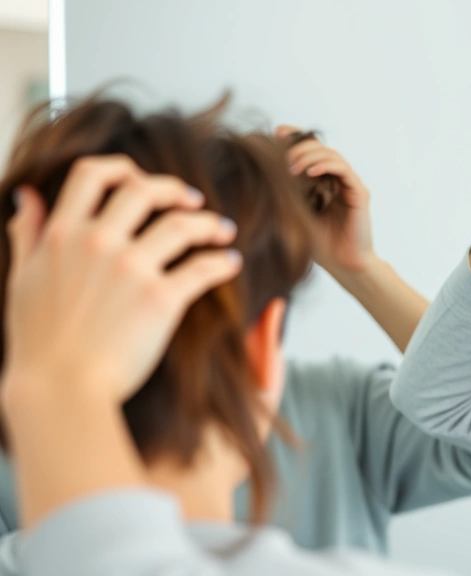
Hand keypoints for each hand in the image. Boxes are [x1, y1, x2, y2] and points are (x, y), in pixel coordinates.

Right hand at [1, 155, 241, 405]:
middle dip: (175, 190)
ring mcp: (131, 269)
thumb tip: (28, 198)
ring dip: (209, 224)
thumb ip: (29, 235)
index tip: (141, 176)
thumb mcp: (21, 279)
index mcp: (62, 235)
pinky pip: (204, 267)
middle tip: (193, 201)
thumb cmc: (39, 344)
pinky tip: (230, 264)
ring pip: (183, 225)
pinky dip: (222, 263)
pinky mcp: (162, 298)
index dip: (122, 168)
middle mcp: (98, 243)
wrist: (59, 389)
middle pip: (145, 191)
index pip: (92, 175)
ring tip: (223, 231)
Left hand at [276, 126, 374, 274]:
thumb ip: (284, 193)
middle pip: (318, 147)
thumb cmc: (317, 246)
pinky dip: (326, 165)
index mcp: (320, 181)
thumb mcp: (293, 214)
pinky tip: (310, 172)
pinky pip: (343, 170)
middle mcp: (336, 179)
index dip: (294, 136)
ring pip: (330, 154)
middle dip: (297, 146)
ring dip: (309, 155)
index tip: (274, 134)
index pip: (308, 149)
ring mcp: (349, 185)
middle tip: (278, 155)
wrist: (343, 267)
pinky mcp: (359, 193)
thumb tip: (259, 172)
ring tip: (290, 166)